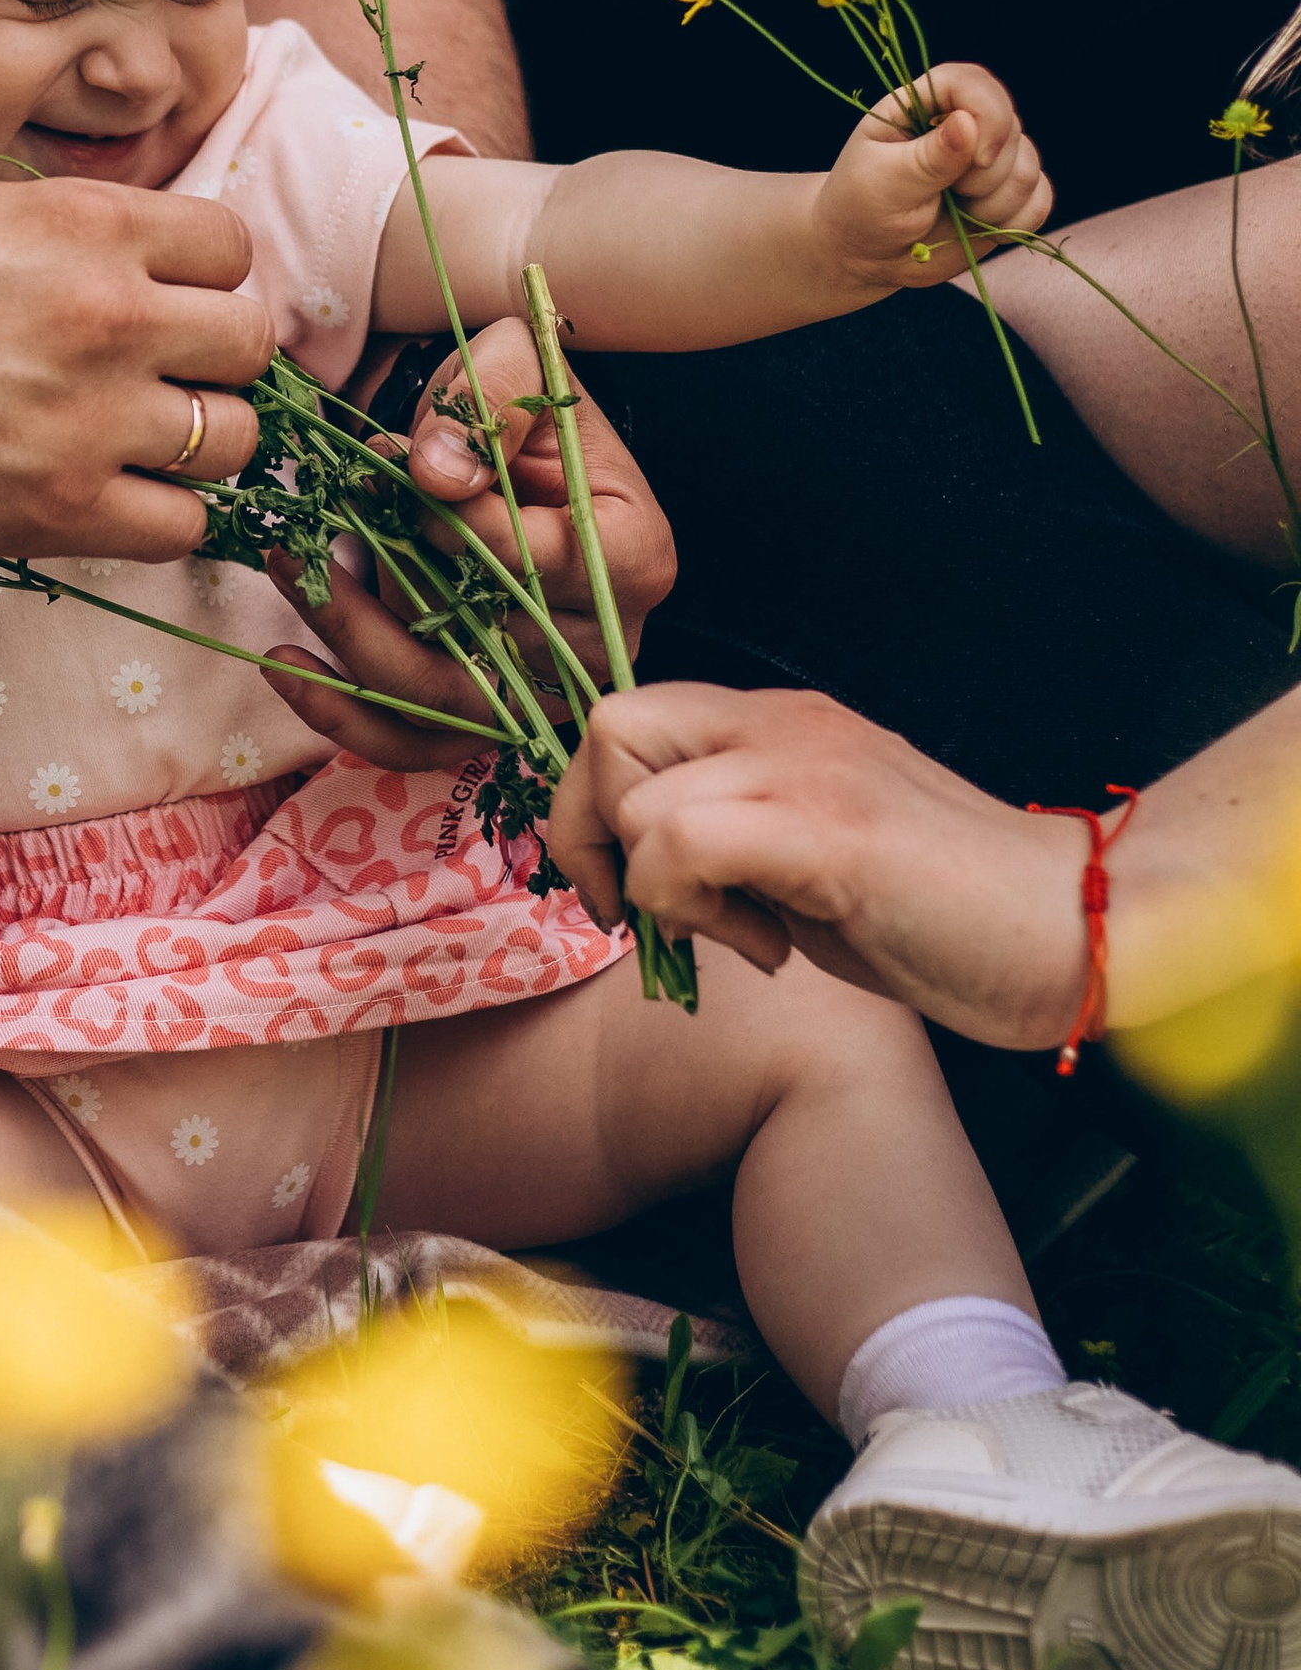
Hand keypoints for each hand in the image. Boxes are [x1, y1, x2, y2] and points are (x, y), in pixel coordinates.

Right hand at [0, 177, 271, 562]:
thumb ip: (86, 232)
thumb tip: (166, 267)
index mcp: (92, 224)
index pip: (232, 248)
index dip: (207, 280)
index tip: (171, 302)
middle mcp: (112, 312)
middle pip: (252, 342)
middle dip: (217, 361)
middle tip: (165, 377)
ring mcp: (96, 414)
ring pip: (238, 440)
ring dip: (200, 443)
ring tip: (141, 441)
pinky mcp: (67, 506)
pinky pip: (187, 524)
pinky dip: (163, 516)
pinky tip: (115, 496)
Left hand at [271, 317, 675, 765]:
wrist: (501, 446)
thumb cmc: (515, 406)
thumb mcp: (514, 362)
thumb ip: (488, 401)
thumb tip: (436, 476)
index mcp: (632, 554)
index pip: (543, 564)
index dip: (466, 533)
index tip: (407, 487)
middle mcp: (597, 640)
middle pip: (488, 651)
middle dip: (382, 602)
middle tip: (297, 549)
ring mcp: (543, 691)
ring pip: (442, 707)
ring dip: (350, 654)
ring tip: (286, 583)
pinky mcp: (486, 715)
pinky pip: (419, 742)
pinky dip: (348, 716)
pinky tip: (289, 669)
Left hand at [542, 682, 1082, 1044]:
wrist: (1073, 929)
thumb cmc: (944, 914)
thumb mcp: (809, 859)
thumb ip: (729, 840)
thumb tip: (638, 873)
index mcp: (781, 724)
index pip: (628, 718)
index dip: (596, 807)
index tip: (634, 893)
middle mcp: (785, 724)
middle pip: (611, 731)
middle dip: (595, 834)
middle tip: (657, 912)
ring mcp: (807, 768)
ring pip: (640, 798)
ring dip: (660, 889)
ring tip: (744, 936)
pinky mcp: (829, 829)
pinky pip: (686, 843)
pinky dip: (692, 909)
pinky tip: (768, 951)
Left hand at [817, 61, 1050, 295]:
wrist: (866, 256)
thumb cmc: (860, 210)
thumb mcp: (883, 182)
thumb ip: (928, 156)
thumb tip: (967, 121)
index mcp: (922, 105)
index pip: (972, 83)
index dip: (990, 115)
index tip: (980, 160)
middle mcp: (963, 124)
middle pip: (1011, 129)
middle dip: (985, 176)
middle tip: (945, 196)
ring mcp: (989, 160)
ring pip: (1029, 169)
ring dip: (995, 204)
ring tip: (956, 215)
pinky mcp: (1006, 195)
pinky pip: (1039, 200)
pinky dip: (1016, 221)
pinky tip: (981, 227)